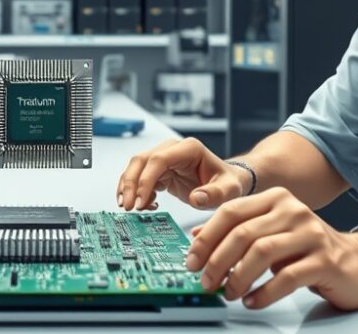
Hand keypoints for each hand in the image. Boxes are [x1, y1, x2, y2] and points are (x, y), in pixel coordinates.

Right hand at [116, 138, 249, 210]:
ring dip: (128, 187)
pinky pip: (141, 178)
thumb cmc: (229, 182)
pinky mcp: (160, 170)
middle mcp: (173, 149)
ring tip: (129, 208)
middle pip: (141, 161)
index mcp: (189, 148)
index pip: (158, 160)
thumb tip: (196, 198)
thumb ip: (215, 194)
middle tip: (128, 207)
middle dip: (130, 184)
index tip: (140, 202)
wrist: (229, 182)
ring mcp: (165, 158)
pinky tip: (145, 206)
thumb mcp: (229, 190)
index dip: (145, 180)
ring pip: (136, 168)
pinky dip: (137, 192)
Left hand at [185, 186, 357, 309]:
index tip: (191, 260)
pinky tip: (252, 301)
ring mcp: (311, 234)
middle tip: (206, 281)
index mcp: (276, 199)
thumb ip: (239, 232)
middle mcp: (294, 210)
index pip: (232, 212)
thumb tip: (197, 238)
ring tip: (228, 293)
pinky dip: (263, 292)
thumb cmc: (308, 250)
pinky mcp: (325, 260)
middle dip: (218, 260)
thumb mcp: (271, 234)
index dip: (207, 237)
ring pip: (262, 252)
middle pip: (243, 233)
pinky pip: (286, 277)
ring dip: (238, 277)